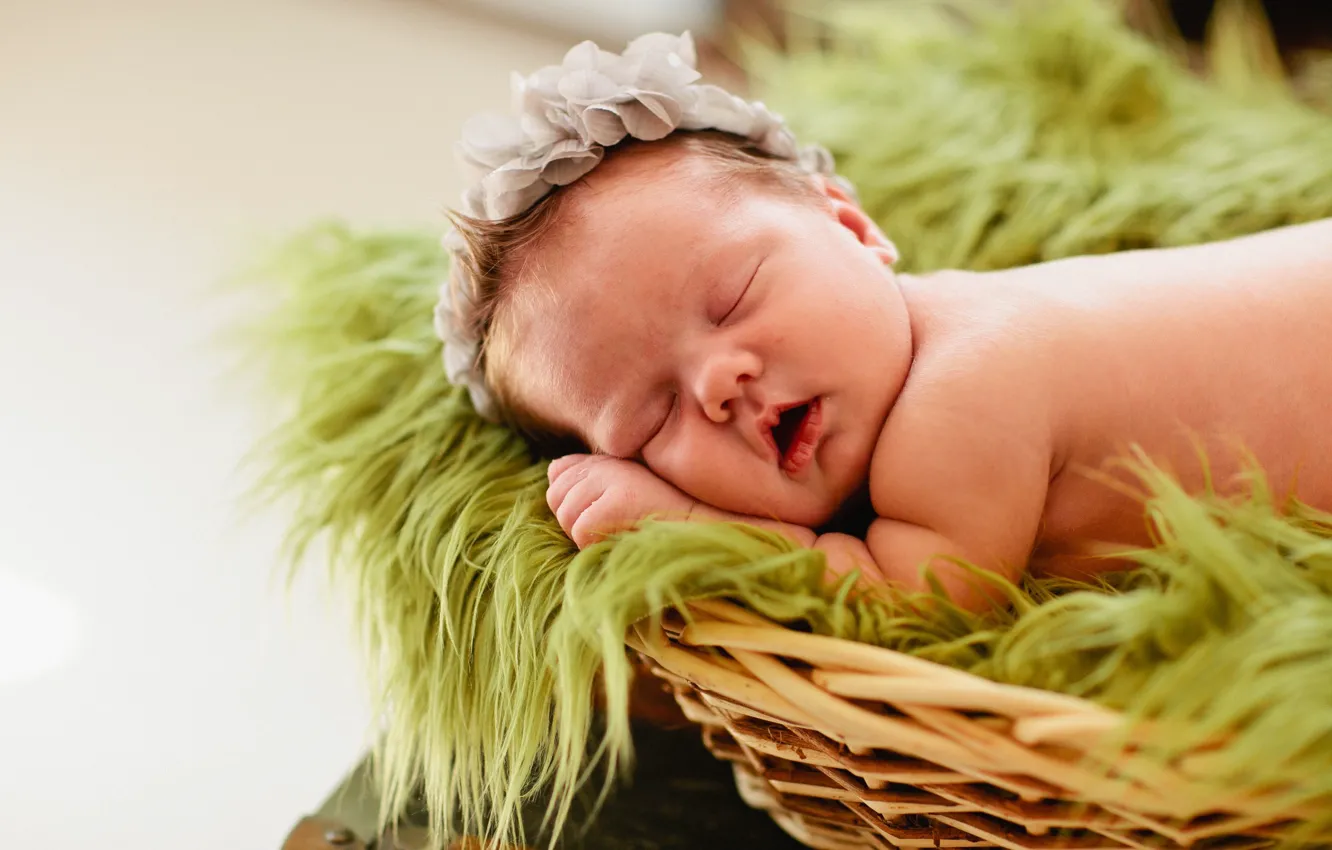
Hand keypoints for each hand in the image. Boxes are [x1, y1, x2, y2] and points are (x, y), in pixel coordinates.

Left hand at [546, 454, 696, 548]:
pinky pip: (580, 531)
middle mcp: (606, 464)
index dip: (573, 504)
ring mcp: (612, 480)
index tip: (606, 513)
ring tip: (620, 530)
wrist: (699, 531)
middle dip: (577, 521)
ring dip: (587, 535)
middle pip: (556, 500)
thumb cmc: (660, 517)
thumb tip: (553, 470)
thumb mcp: (624, 489)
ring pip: (566, 518)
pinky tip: (623, 537)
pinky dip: (596, 543)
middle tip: (613, 525)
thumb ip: (586, 474)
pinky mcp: (617, 502)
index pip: (557, 477)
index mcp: (607, 459)